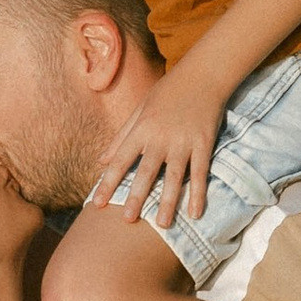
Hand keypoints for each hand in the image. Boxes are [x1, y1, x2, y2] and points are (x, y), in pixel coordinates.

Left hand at [89, 69, 229, 234]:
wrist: (202, 75)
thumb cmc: (167, 92)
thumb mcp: (139, 110)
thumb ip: (121, 137)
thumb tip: (100, 160)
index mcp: (141, 129)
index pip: (119, 161)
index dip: (108, 183)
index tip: (97, 204)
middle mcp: (160, 138)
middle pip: (145, 173)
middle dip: (136, 197)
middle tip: (127, 220)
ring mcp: (183, 142)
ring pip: (174, 177)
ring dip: (168, 202)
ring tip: (163, 225)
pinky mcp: (203, 143)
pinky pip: (200, 173)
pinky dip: (198, 193)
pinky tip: (195, 213)